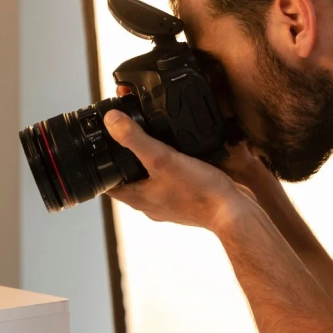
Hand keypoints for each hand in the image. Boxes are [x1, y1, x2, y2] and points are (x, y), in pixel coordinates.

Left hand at [103, 109, 257, 230]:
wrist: (234, 212)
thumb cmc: (199, 191)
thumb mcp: (162, 158)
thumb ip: (135, 139)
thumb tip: (111, 120)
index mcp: (137, 197)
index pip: (106, 183)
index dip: (99, 165)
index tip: (97, 147)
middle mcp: (150, 203)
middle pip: (127, 179)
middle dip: (124, 160)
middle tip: (124, 137)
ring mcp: (169, 202)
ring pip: (150, 179)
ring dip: (148, 162)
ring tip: (151, 141)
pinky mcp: (187, 199)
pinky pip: (171, 181)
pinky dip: (170, 167)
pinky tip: (179, 155)